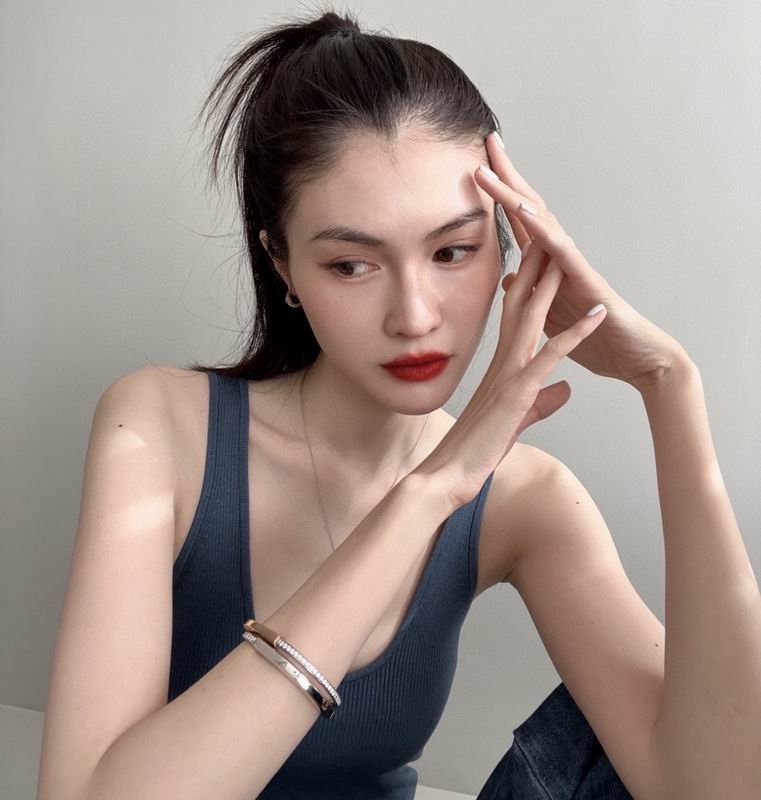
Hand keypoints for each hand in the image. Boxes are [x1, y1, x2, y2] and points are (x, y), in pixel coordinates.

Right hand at [412, 241, 606, 508]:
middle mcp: (503, 362)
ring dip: (553, 285)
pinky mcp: (517, 394)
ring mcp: (509, 375)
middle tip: (546, 230)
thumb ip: (539, 401)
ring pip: (533, 318)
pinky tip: (595, 313)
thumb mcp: (514, 420)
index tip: (542, 253)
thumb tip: (562, 389)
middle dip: (537, 267)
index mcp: (501, 366)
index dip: (530, 282)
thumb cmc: (471, 452)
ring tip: (567, 253)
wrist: (444, 476)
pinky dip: (575, 332)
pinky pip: (551, 356)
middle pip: (522, 304)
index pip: (516, 314)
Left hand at [476, 132, 691, 393]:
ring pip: (542, 222)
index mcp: (548, 266)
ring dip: (514, 194)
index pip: (519, 222)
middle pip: (530, 208)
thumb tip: (509, 276)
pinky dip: (543, 231)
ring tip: (490, 168)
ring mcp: (574, 265)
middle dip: (508, 175)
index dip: (499, 195)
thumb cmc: (596, 336)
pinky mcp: (587, 281)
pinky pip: (562, 252)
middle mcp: (560, 258)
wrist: (633, 357)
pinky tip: (524, 212)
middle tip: (488, 140)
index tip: (476, 165)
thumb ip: (531, 292)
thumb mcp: (549, 315)